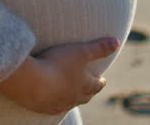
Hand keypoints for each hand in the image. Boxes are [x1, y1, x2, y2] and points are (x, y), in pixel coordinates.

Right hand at [0, 36, 119, 115]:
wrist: (32, 82)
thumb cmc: (58, 65)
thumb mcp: (80, 51)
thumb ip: (99, 47)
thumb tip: (117, 42)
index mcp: (85, 85)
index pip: (96, 85)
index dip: (100, 82)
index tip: (102, 80)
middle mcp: (74, 98)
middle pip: (85, 97)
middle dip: (88, 92)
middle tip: (89, 89)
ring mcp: (59, 104)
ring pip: (69, 103)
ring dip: (72, 99)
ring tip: (70, 95)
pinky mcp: (43, 107)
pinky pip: (53, 107)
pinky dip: (55, 103)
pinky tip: (52, 100)